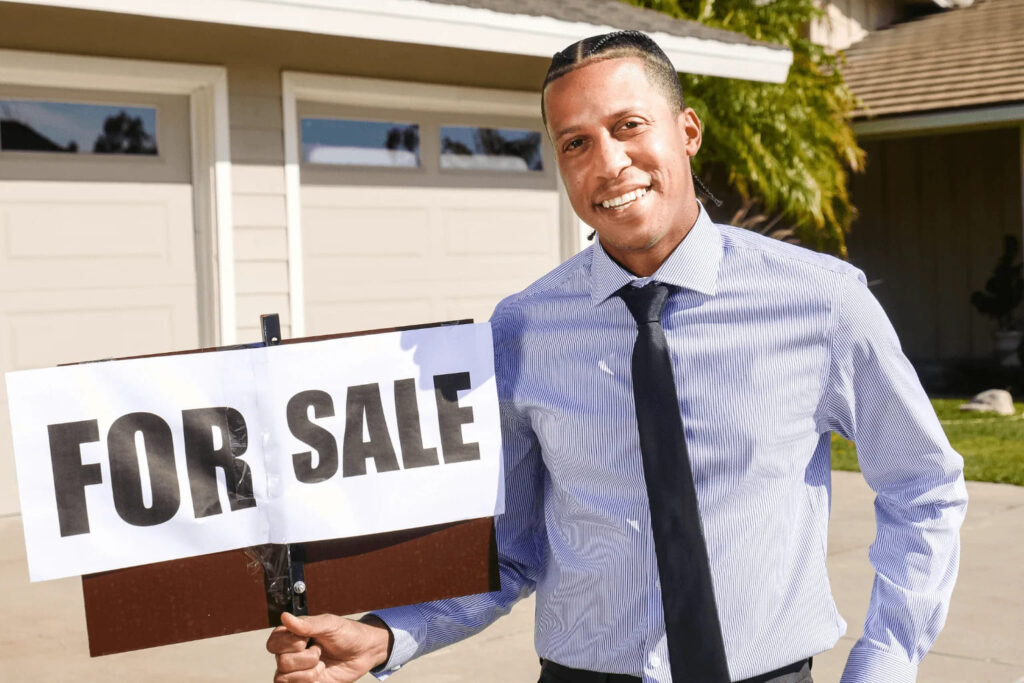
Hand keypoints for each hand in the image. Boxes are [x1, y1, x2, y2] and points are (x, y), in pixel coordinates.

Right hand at [266, 612, 393, 682]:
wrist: (365, 652)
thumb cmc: (347, 633)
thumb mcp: (329, 625)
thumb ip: (307, 624)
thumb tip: (284, 617)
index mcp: (293, 635)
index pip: (273, 642)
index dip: (289, 643)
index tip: (307, 639)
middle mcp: (292, 653)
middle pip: (281, 661)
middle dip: (305, 657)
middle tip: (319, 650)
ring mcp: (298, 670)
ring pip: (284, 677)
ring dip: (308, 671)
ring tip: (322, 663)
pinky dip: (308, 680)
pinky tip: (320, 673)